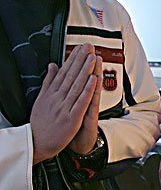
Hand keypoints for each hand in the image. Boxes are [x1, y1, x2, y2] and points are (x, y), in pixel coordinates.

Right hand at [30, 44, 97, 163]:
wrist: (37, 143)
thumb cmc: (40, 122)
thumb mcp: (41, 99)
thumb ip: (48, 82)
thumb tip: (52, 66)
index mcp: (51, 93)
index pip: (63, 72)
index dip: (72, 59)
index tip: (79, 48)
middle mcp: (57, 98)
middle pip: (71, 75)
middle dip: (80, 60)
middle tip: (88, 47)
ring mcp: (65, 107)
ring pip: (77, 85)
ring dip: (86, 71)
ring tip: (92, 58)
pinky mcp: (72, 117)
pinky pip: (81, 101)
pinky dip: (88, 90)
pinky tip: (93, 80)